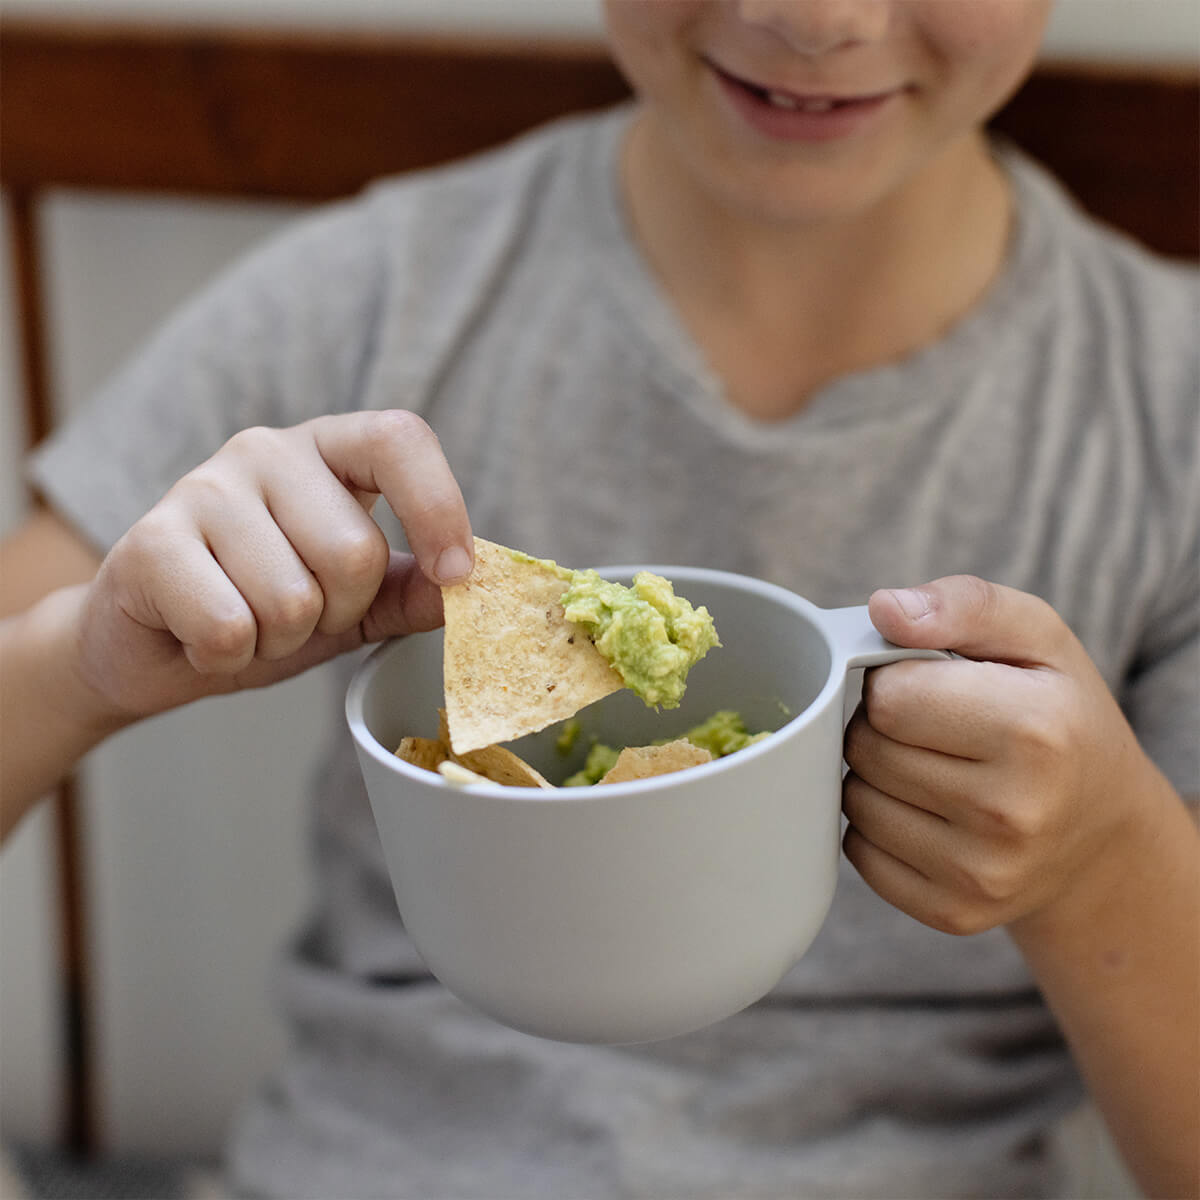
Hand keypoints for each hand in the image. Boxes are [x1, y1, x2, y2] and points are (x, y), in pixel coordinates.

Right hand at [74, 411, 471, 717]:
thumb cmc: (260, 611)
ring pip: (292, 598)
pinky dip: (228, 656)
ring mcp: (203, 488)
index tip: (455, 574)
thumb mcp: (354, 604)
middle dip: (337, 613)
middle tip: (298, 615)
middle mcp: (267, 451)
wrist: (153, 647)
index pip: (399, 439)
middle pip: (354, 551)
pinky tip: (204, 638)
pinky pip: (230, 626)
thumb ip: (411, 591)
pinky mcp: (149, 541)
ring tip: (248, 624)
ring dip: (279, 640)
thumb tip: (476, 586)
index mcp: (327, 452)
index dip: (438, 507)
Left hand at [842, 575, 1155, 934]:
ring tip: (930, 767)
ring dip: (874, 777)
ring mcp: (982, 873)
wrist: (1102, 828)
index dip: (894, 680)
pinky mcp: (954, 912)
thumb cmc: (1059, 715)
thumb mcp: (1035, 637)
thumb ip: (961, 605)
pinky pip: (858, 855)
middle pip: (865, 749)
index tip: (927, 683)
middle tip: (929, 727)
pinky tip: (924, 812)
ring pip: (854, 802)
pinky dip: (876, 828)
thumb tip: (884, 610)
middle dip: (881, 727)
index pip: (887, 697)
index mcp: (1033, 731)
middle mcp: (1011, 813)